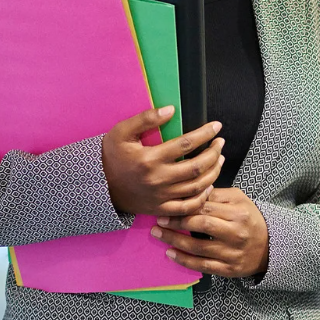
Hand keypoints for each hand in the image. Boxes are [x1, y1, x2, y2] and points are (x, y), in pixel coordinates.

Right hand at [102, 105, 224, 216]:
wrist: (99, 186)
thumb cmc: (111, 156)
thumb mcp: (122, 132)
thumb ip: (146, 119)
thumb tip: (171, 110)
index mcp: (150, 159)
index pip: (186, 144)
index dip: (205, 134)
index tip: (216, 127)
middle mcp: (158, 179)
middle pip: (197, 167)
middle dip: (214, 153)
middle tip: (220, 143)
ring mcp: (161, 197)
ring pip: (197, 187)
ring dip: (213, 172)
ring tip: (219, 159)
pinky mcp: (161, 209)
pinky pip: (188, 207)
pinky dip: (202, 198)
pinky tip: (209, 186)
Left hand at [150, 187, 268, 278]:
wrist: (270, 247)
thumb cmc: (249, 219)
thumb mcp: (239, 200)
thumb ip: (217, 195)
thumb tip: (193, 190)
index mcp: (238, 213)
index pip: (206, 208)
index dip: (185, 207)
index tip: (167, 205)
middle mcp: (235, 233)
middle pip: (201, 226)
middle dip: (176, 222)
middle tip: (159, 219)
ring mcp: (232, 253)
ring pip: (198, 248)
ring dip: (174, 241)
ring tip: (158, 234)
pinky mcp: (228, 269)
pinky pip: (202, 265)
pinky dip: (184, 260)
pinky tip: (170, 253)